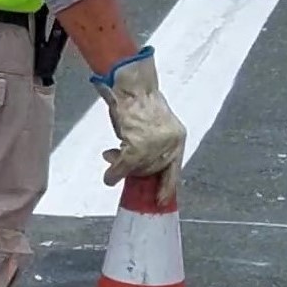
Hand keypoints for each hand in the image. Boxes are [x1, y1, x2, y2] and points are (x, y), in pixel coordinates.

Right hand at [93, 50, 185, 206]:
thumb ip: (148, 146)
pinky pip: (125, 165)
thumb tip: (131, 168)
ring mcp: (155, 143)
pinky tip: (109, 174)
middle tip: (121, 169)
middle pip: (153, 170)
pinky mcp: (138, 144)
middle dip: (135, 173)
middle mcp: (170, 142)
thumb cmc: (138, 102)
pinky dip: (115, 171)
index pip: (174, 169)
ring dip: (123, 171)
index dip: (167, 187)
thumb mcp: (150, 126)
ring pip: (138, 168)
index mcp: (177, 138)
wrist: (131, 85)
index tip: (161, 201)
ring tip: (112, 167)